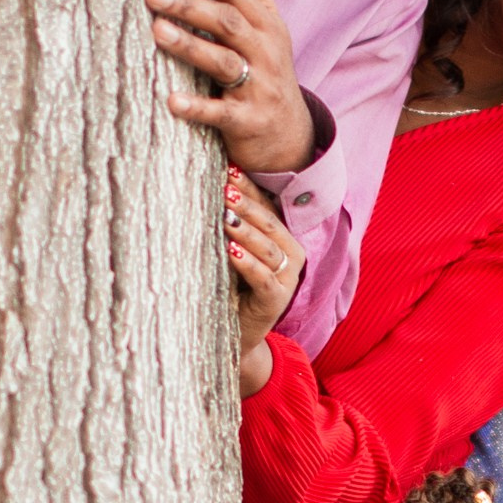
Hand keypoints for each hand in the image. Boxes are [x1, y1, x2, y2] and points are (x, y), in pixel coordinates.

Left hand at [148, 0, 313, 173]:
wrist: (290, 132)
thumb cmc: (265, 64)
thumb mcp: (263, 17)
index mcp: (264, 21)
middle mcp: (264, 50)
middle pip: (227, 21)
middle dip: (190, 5)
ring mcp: (260, 86)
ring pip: (224, 63)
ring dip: (190, 47)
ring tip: (157, 32)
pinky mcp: (250, 121)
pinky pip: (222, 113)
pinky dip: (199, 107)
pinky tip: (171, 102)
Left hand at [227, 170, 303, 369]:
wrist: (237, 334)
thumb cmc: (231, 287)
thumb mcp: (231, 252)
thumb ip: (230, 225)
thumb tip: (210, 186)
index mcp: (282, 239)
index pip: (266, 206)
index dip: (248, 187)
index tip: (227, 168)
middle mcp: (291, 255)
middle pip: (269, 223)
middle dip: (246, 204)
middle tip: (224, 187)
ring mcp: (287, 278)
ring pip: (268, 248)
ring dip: (246, 230)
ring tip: (225, 216)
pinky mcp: (277, 300)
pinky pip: (264, 278)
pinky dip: (247, 263)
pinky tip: (231, 251)